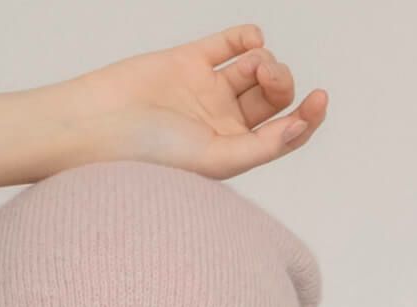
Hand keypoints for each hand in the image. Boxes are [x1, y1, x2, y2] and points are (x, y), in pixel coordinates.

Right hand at [63, 22, 327, 180]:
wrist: (97, 125)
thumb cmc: (148, 155)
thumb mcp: (213, 160)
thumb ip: (259, 148)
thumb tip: (299, 130)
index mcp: (230, 155)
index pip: (283, 136)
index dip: (308, 118)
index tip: (319, 100)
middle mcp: (221, 124)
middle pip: (274, 100)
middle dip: (283, 85)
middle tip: (270, 81)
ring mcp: (205, 91)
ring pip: (257, 69)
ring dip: (268, 62)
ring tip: (255, 64)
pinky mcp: (189, 61)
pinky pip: (231, 43)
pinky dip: (249, 37)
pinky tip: (251, 41)